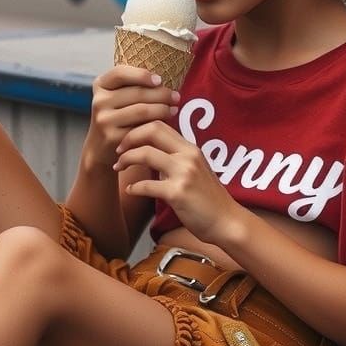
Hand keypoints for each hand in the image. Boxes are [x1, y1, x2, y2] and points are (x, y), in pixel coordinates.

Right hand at [85, 66, 179, 165]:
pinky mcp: (112, 137)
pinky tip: (165, 123)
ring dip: (162, 109)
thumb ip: (133, 86)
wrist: (101, 147)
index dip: (142, 75)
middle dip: (161, 94)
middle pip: (137, 92)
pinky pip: (140, 127)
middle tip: (176, 97)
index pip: (120, 73)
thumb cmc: (117, 117)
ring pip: (142, 110)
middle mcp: (99, 101)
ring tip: (174, 109)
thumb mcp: (118, 97)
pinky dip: (156, 124)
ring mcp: (104, 120)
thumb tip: (163, 83)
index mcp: (101, 85)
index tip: (159, 80)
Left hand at [112, 120, 239, 242]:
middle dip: (129, 138)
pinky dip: (134, 187)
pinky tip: (130, 190)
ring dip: (126, 159)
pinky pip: (147, 185)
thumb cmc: (209, 199)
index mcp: (191, 148)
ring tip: (118, 167)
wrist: (226, 222)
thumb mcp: (195, 171)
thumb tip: (151, 152)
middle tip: (118, 150)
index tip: (127, 140)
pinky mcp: (177, 193)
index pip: (160, 124)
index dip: (138, 128)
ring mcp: (183, 174)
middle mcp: (188, 156)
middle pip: (151, 131)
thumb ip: (176, 159)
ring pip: (145, 154)